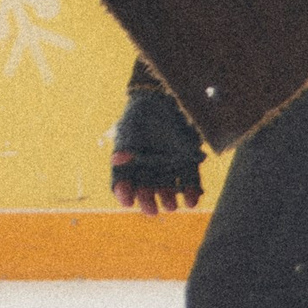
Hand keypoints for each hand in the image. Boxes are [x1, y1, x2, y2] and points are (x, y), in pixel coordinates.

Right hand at [110, 87, 203, 214]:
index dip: (124, 195)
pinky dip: (191, 194)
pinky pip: (190, 184)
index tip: (127, 200)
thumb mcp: (130, 129)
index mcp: (129, 165)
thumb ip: (125, 145)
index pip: (124, 185)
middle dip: (148, 202)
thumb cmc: (142, 114)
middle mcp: (148, 170)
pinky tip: (190, 201)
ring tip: (170, 204)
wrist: (164, 99)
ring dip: (169, 202)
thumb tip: (116, 160)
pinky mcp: (187, 165)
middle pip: (146, 194)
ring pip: (168, 193)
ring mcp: (168, 169)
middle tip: (150, 208)